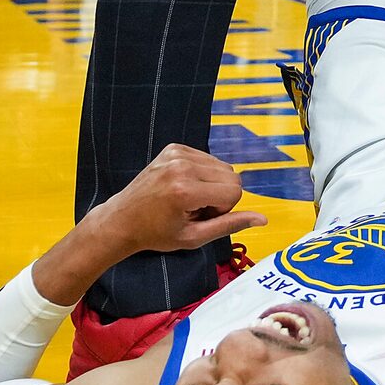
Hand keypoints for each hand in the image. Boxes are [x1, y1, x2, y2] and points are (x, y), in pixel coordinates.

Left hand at [88, 143, 264, 255]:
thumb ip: (230, 225)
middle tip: (193, 209)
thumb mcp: (194, 237)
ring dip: (211, 184)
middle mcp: (182, 166)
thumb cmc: (156, 233)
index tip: (201, 217)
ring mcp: (176, 153)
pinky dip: (200, 173)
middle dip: (219, 195)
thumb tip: (263, 219)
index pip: (234, 192)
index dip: (223, 209)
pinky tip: (181, 186)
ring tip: (187, 198)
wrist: (122, 220)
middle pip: (231, 177)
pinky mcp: (173, 147)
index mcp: (186, 190)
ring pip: (221, 166)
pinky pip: (206, 158)